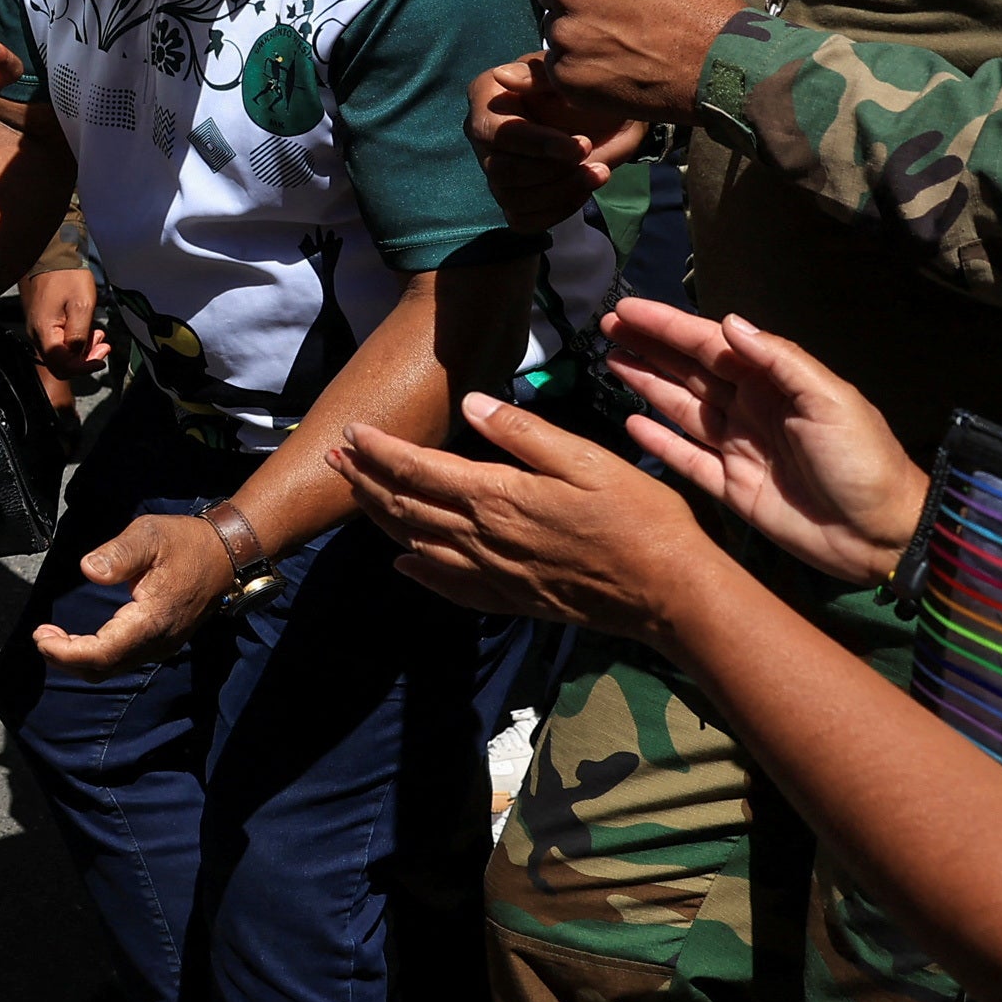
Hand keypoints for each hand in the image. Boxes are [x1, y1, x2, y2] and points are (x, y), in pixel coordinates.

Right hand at [22, 266, 108, 379]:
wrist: (52, 256)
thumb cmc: (68, 277)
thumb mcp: (82, 305)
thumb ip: (79, 335)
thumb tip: (78, 356)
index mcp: (44, 331)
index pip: (61, 365)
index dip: (83, 368)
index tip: (102, 360)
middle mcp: (36, 334)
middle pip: (59, 363)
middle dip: (84, 360)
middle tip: (103, 345)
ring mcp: (37, 329)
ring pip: (59, 354)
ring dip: (81, 350)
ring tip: (98, 334)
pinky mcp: (41, 323)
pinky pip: (57, 342)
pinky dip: (74, 341)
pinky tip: (86, 329)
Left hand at [29, 509, 242, 670]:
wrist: (227, 554)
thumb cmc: (186, 542)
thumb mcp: (149, 535)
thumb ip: (118, 553)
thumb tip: (89, 569)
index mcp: (151, 620)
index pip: (101, 653)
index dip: (66, 652)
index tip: (39, 636)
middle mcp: (158, 641)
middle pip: (103, 668)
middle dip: (65, 657)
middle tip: (40, 636)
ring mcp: (162, 645)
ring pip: (112, 668)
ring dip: (78, 659)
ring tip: (51, 637)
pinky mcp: (162, 642)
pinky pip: (123, 660)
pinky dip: (96, 656)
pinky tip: (79, 639)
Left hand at [334, 392, 727, 640]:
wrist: (668, 592)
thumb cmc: (639, 518)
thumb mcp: (586, 459)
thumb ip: (523, 433)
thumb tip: (474, 402)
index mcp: (498, 497)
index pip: (419, 469)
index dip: (380, 450)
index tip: (351, 432)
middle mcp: (483, 539)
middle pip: (406, 507)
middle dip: (364, 480)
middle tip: (333, 458)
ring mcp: (494, 574)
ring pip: (417, 544)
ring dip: (380, 517)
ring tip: (355, 495)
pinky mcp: (510, 599)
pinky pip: (449, 585)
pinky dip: (419, 571)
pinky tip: (403, 566)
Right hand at [467, 56, 647, 230]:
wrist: (610, 115)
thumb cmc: (584, 89)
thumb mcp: (567, 75)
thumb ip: (537, 74)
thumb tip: (502, 76)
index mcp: (486, 99)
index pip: (495, 133)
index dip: (537, 145)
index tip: (581, 146)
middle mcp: (483, 138)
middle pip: (501, 171)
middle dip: (552, 171)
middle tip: (592, 159)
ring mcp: (496, 172)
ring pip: (512, 199)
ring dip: (561, 191)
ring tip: (598, 173)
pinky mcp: (514, 200)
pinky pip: (523, 221)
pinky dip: (557, 211)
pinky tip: (582, 191)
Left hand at [527, 0, 742, 121]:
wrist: (721, 64)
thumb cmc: (696, 2)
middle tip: (617, 8)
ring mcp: (565, 35)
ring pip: (552, 24)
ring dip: (575, 29)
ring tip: (621, 38)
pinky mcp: (566, 74)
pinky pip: (557, 62)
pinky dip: (578, 63)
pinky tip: (615, 63)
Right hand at [603, 301, 924, 585]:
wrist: (880, 534)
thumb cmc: (862, 461)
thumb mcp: (830, 401)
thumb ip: (780, 361)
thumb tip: (729, 323)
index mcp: (775, 384)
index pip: (712, 345)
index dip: (668, 326)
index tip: (627, 311)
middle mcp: (750, 409)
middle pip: (689, 370)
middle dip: (650, 347)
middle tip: (607, 327)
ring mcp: (738, 448)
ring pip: (681, 408)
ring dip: (647, 383)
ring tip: (611, 361)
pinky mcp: (731, 488)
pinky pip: (686, 458)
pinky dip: (659, 440)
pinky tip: (631, 423)